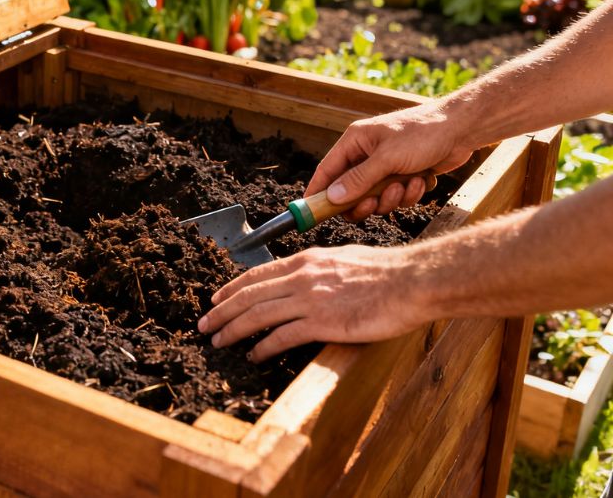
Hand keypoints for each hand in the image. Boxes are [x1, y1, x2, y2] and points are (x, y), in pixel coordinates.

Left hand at [196, 245, 429, 361]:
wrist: (411, 281)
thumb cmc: (386, 272)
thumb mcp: (342, 259)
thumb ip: (317, 268)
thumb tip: (305, 276)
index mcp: (305, 260)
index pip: (256, 274)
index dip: (231, 288)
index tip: (215, 299)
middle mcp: (301, 277)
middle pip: (248, 295)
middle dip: (221, 311)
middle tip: (204, 325)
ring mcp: (309, 299)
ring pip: (257, 315)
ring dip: (233, 330)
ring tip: (219, 341)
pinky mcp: (322, 322)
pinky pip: (282, 336)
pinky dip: (262, 347)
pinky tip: (253, 356)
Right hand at [309, 103, 475, 220]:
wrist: (463, 130)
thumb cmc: (423, 134)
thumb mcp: (387, 158)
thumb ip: (358, 179)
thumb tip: (332, 197)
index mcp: (355, 142)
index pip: (327, 171)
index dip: (318, 192)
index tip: (311, 212)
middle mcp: (366, 154)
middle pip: (350, 191)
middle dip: (365, 201)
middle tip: (373, 204)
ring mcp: (386, 166)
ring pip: (376, 198)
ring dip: (392, 197)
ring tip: (407, 183)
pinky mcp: (404, 176)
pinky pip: (397, 197)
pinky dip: (409, 194)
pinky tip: (422, 180)